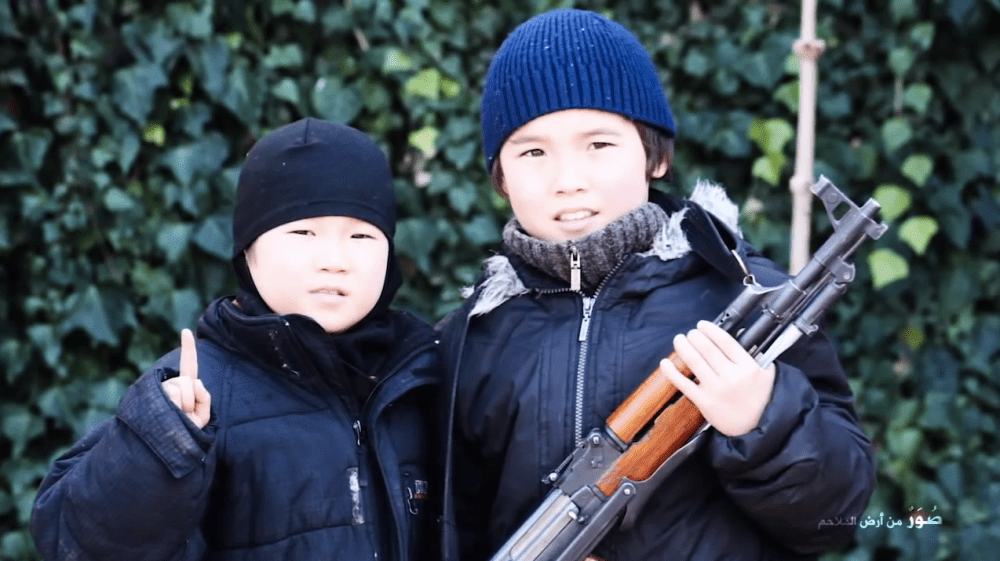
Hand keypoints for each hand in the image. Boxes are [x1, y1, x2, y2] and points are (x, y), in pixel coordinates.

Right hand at [161, 328, 210, 427]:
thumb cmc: (186, 433)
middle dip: (192, 399)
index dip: (188, 348)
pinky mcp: (154, 397)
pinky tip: (171, 413)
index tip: (186, 331)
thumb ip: (204, 397)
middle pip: (188, 381)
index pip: (188, 366)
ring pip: (181, 386)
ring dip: (185, 405)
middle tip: (184, 416)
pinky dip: (179, 404)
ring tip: (177, 418)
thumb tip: (195, 381)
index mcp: (184, 387)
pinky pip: (174, 393)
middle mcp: (170, 386)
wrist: (167, 449)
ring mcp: (160, 391)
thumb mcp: (202, 416)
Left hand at [659, 320, 775, 436]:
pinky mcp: (705, 402)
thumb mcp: (766, 373)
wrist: (757, 428)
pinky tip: (665, 362)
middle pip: (708, 349)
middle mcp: (732, 377)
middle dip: (695, 337)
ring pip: (695, 362)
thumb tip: (738, 332)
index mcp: (748, 367)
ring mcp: (717, 390)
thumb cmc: (760, 399)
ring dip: (683, 347)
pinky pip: (684, 384)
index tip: (702, 325)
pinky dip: (672, 372)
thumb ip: (756, 354)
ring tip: (679, 340)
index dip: (711, 330)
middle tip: (690, 333)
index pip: (726, 341)